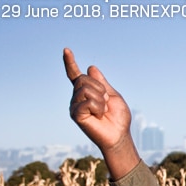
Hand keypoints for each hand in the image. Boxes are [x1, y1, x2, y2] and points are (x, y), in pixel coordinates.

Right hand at [63, 48, 139, 178]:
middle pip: (84, 79)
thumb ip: (101, 83)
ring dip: (100, 99)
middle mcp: (77, 98)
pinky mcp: (75, 115)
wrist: (119, 135)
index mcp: (86, 92)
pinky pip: (86, 101)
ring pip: (86, 89)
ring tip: (102, 111)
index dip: (71, 62)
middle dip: (100, 88)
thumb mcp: (113, 95)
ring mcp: (74, 106)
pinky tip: (98, 116)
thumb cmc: (117, 118)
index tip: (66, 50)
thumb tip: (90, 67)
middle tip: (105, 103)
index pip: (76, 75)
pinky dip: (97, 107)